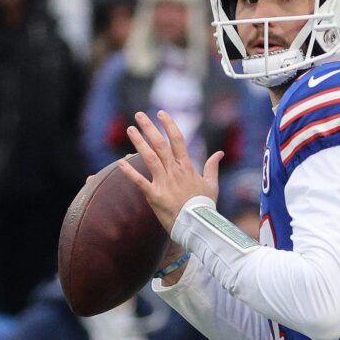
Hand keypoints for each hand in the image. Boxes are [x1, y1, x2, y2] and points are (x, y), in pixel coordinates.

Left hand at [116, 111, 223, 234]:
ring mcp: (164, 183)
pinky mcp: (155, 196)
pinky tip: (120, 162)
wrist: (197, 226)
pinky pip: (140, 182)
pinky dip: (129, 172)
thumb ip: (212, 167)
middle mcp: (174, 171)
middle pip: (161, 144)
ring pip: (150, 157)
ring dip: (139, 142)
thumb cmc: (204, 207)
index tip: (161, 113)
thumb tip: (219, 153)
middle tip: (139, 114)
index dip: (169, 124)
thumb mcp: (212, 185)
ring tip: (130, 129)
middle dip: (149, 128)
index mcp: (187, 167)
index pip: (177, 139)